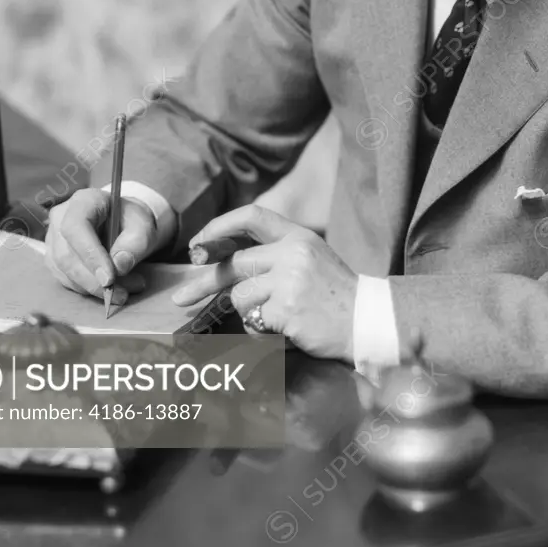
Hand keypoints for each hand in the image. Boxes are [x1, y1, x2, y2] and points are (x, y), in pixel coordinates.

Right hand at [45, 187, 173, 302]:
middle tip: (123, 293)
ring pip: (65, 272)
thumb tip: (120, 266)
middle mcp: (60, 218)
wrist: (122, 224)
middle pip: (67, 255)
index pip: (76, 227)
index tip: (109, 279)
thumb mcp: (143, 226)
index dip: (90, 255)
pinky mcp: (53, 259)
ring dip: (94, 289)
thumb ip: (135, 243)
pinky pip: (66, 280)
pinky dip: (88, 290)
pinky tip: (111, 289)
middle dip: (95, 281)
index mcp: (83, 201)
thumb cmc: (131, 221)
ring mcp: (52, 240)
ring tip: (125, 291)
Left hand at [172, 205, 357, 362]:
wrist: (367, 320)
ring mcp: (289, 281)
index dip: (219, 227)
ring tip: (276, 317)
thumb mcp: (312, 258)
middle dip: (202, 282)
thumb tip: (229, 263)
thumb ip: (277, 253)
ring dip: (248, 312)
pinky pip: (253, 322)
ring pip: (240, 296)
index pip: (251, 216)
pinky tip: (284, 330)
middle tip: (180, 297)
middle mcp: (292, 253)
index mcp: (297, 236)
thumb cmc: (336, 294)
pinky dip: (260, 330)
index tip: (198, 243)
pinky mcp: (287, 309)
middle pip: (233, 264)